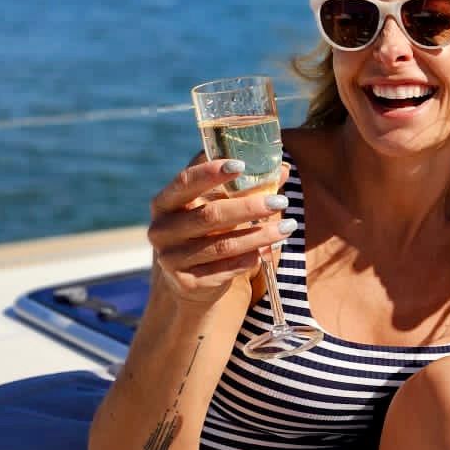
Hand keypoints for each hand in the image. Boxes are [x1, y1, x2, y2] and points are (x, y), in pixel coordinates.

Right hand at [148, 157, 293, 308]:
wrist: (193, 279)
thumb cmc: (208, 231)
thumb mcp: (218, 205)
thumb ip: (243, 186)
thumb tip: (283, 168)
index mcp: (164, 203)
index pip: (185, 182)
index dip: (210, 172)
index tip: (241, 165)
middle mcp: (161, 230)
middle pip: (210, 215)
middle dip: (249, 207)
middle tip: (280, 201)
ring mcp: (171, 259)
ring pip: (223, 245)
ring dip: (259, 236)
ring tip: (288, 228)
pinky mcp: (186, 284)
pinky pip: (225, 270)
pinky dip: (250, 259)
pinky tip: (268, 251)